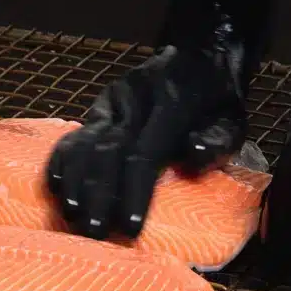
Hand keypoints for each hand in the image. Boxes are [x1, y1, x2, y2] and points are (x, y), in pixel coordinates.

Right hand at [46, 0, 279, 239]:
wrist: (200, 56)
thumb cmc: (218, 101)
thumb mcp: (232, 119)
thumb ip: (216, 140)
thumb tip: (194, 160)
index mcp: (170, 103)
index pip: (143, 153)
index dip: (133, 192)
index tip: (128, 228)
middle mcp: (133, 99)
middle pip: (108, 153)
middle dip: (99, 196)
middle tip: (94, 234)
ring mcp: (111, 101)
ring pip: (85, 143)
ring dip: (76, 183)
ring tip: (72, 218)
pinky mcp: (99, 107)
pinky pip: (74, 135)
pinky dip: (62, 162)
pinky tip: (57, 189)